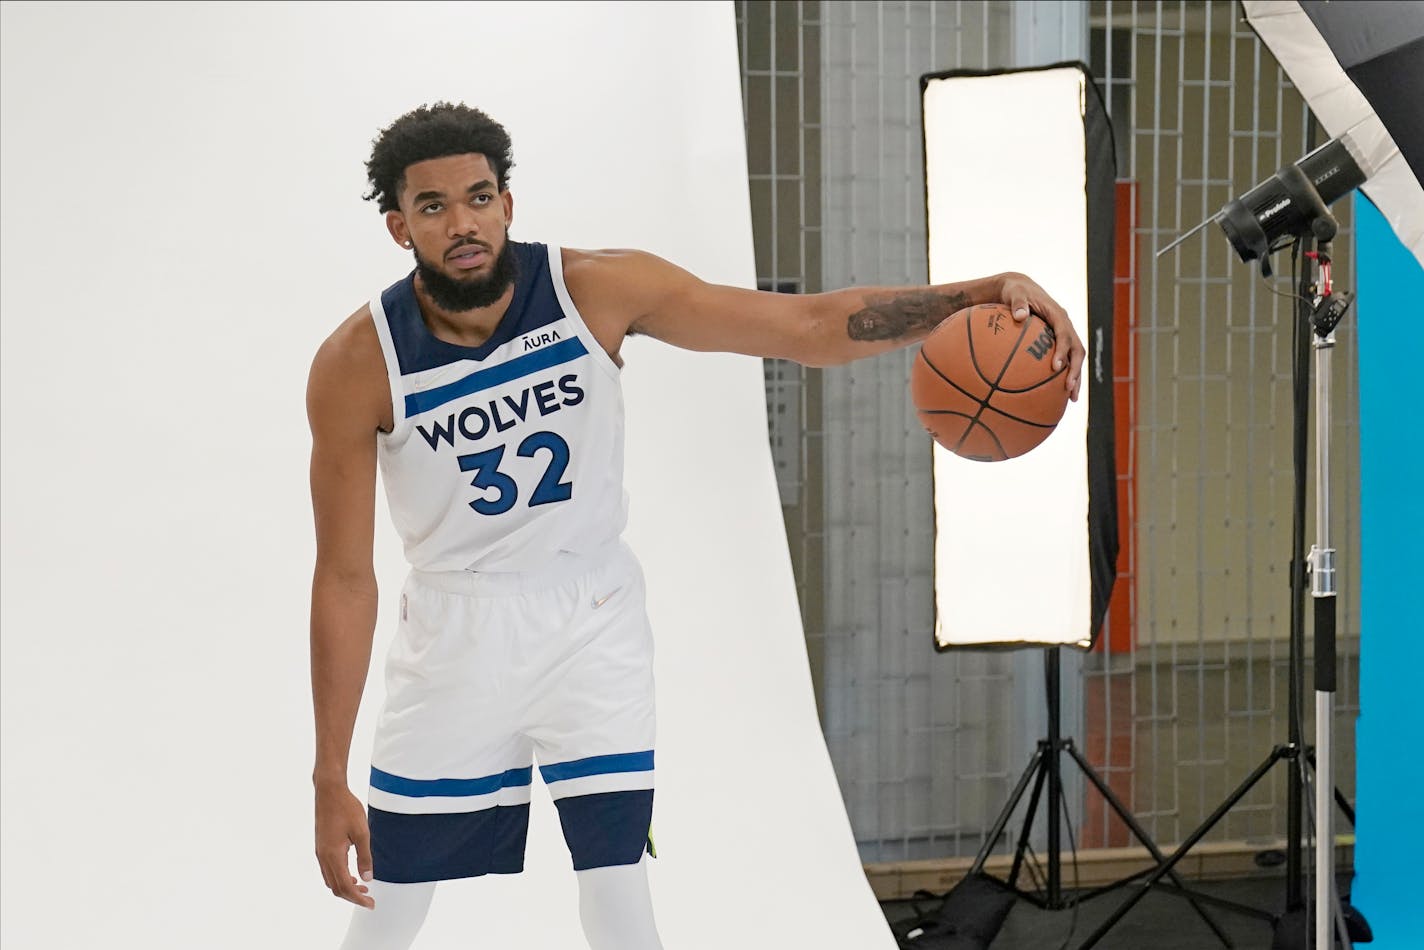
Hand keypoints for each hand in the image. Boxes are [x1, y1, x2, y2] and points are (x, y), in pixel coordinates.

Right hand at [315, 783, 374, 907]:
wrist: (329, 792)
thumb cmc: (347, 809)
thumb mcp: (362, 832)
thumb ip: (365, 857)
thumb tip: (367, 878)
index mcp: (333, 855)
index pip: (345, 886)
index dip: (358, 898)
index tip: (370, 904)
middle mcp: (324, 857)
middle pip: (336, 888)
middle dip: (352, 896)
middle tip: (369, 899)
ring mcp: (320, 853)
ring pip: (331, 880)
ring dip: (346, 887)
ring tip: (363, 887)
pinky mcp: (321, 847)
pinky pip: (328, 871)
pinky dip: (340, 877)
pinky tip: (352, 874)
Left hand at [997, 272, 1084, 400]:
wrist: (1019, 288)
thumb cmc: (1014, 291)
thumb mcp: (1014, 293)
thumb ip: (1017, 303)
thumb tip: (1019, 316)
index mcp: (1057, 314)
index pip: (1064, 334)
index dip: (1062, 350)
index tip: (1056, 366)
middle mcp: (1065, 325)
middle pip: (1077, 350)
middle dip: (1076, 370)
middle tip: (1068, 388)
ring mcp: (1063, 334)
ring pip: (1075, 358)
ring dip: (1076, 377)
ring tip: (1071, 398)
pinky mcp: (1058, 341)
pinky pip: (1065, 360)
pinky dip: (1064, 375)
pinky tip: (1056, 395)